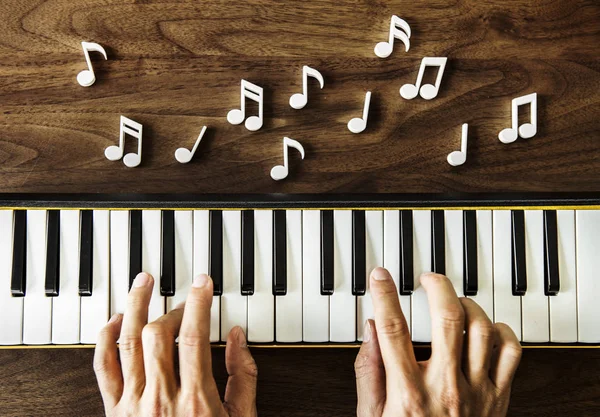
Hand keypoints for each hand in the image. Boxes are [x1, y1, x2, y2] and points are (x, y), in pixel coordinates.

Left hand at [94, 273, 257, 416]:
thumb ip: (242, 377)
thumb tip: (237, 337)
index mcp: (196, 401)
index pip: (193, 335)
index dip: (199, 302)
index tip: (203, 284)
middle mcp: (160, 398)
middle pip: (158, 332)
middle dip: (173, 305)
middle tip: (185, 295)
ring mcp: (133, 403)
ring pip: (127, 340)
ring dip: (135, 305)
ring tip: (144, 282)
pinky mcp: (114, 410)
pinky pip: (103, 366)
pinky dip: (106, 337)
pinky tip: (117, 319)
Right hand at [355, 268, 521, 416]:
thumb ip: (368, 372)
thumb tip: (370, 330)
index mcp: (408, 393)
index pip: (393, 329)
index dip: (384, 294)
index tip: (380, 275)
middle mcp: (444, 388)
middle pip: (447, 318)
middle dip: (437, 286)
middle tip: (427, 278)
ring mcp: (476, 391)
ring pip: (481, 329)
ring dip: (467, 305)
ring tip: (454, 300)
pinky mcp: (498, 397)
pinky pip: (511, 352)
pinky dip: (501, 331)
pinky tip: (486, 326)